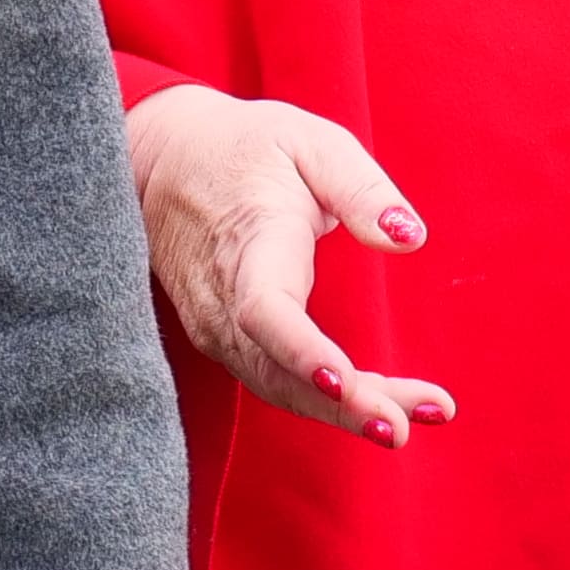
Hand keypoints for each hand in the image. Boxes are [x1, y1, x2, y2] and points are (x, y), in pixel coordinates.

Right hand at [125, 88, 448, 444]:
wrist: (160, 159)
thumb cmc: (246, 148)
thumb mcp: (310, 141)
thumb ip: (362, 189)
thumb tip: (409, 237)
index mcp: (250, 240)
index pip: (264, 310)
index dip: (301, 352)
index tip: (341, 382)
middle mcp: (223, 295)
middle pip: (277, 370)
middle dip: (339, 407)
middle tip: (403, 428)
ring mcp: (215, 325)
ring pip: (277, 386)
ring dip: (341, 414)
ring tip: (409, 422)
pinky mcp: (221, 339)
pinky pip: (273, 382)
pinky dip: (323, 403)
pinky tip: (376, 407)